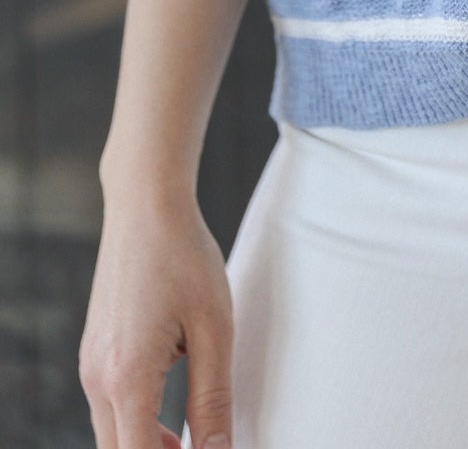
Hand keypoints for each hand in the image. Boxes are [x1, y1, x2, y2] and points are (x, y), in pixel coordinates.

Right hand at [80, 183, 233, 448]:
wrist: (146, 205)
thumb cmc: (185, 257)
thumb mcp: (214, 329)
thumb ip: (214, 398)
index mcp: (127, 377)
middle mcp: (97, 378)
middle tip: (202, 445)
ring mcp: (90, 365)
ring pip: (113, 432)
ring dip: (147, 442)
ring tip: (189, 431)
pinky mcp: (93, 352)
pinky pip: (110, 405)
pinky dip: (137, 417)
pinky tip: (170, 397)